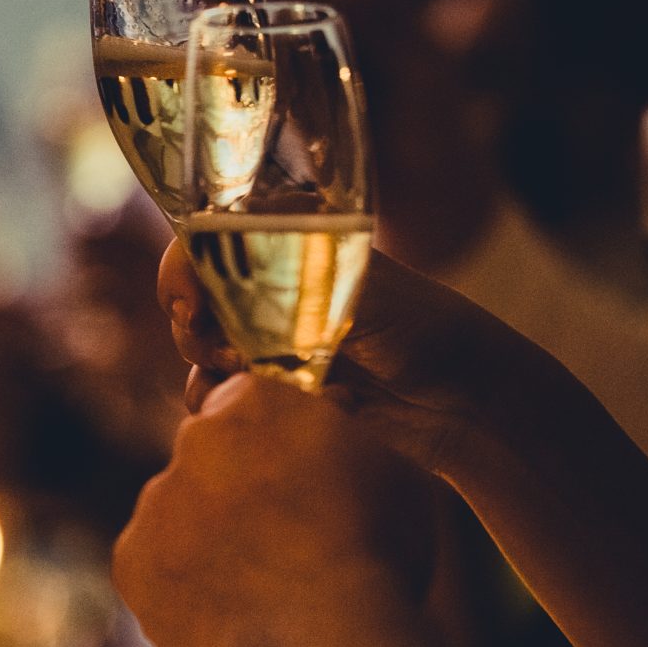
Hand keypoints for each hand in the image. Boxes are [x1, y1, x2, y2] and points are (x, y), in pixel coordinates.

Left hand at [113, 377, 432, 646]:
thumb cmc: (377, 557)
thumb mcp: (392, 472)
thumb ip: (343, 438)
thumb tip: (333, 421)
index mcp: (255, 403)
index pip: (250, 402)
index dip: (276, 439)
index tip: (298, 473)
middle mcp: (193, 440)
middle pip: (209, 454)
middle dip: (236, 484)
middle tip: (281, 536)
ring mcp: (155, 502)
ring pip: (178, 511)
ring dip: (207, 536)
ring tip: (263, 587)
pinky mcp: (131, 562)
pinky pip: (154, 566)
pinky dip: (181, 584)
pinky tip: (229, 611)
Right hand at [158, 241, 531, 477]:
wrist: (463, 401)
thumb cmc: (421, 328)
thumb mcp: (351, 291)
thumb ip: (282, 274)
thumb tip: (208, 266)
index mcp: (291, 238)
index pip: (206, 239)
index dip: (183, 272)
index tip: (190, 308)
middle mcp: (275, 279)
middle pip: (193, 294)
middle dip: (195, 327)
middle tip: (228, 353)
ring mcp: (272, 331)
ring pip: (200, 344)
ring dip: (205, 367)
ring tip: (243, 382)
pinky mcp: (277, 381)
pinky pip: (217, 387)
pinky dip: (216, 399)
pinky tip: (236, 408)